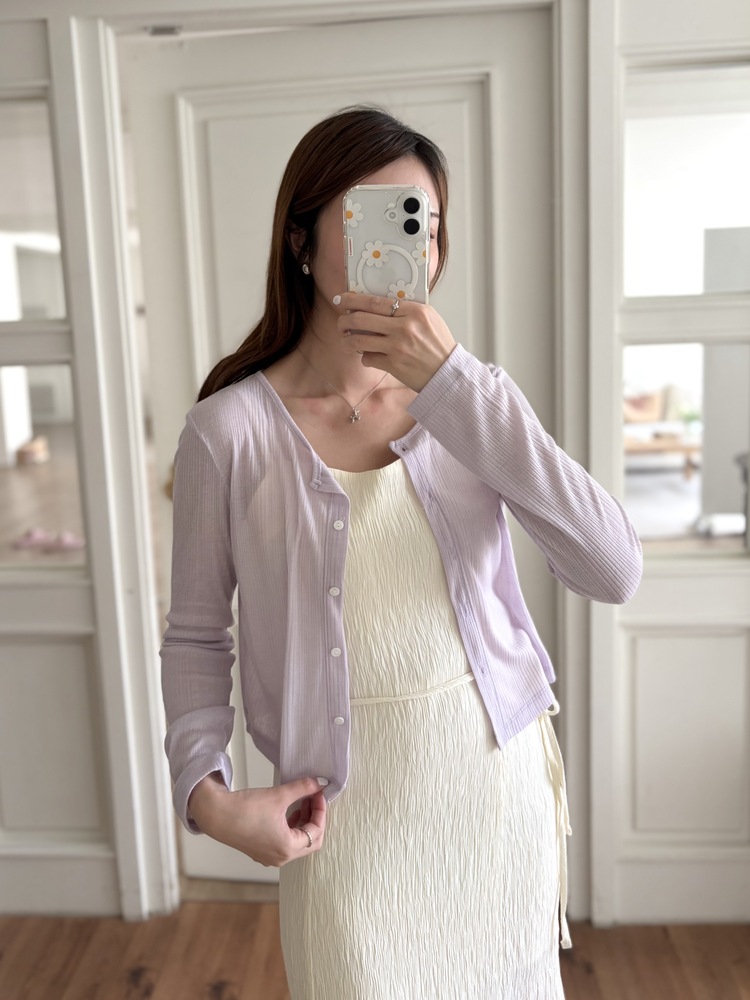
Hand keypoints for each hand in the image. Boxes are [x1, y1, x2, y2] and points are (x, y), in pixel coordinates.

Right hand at [188, 774, 327, 866]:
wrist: (216, 814)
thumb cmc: (245, 809)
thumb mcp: (279, 795)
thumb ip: (303, 788)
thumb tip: (320, 783)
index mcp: (287, 848)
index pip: (317, 832)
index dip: (321, 810)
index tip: (319, 793)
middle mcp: (280, 858)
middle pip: (310, 840)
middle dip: (314, 817)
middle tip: (313, 797)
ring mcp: (270, 856)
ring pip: (297, 841)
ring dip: (303, 821)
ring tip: (302, 800)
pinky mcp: (261, 850)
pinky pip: (285, 841)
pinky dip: (291, 826)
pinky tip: (288, 809)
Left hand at [334, 292, 456, 391]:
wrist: (447, 371)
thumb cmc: (438, 344)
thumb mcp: (428, 318)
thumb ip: (406, 309)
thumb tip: (377, 304)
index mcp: (413, 311)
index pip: (375, 301)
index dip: (353, 299)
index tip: (341, 299)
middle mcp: (404, 327)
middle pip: (361, 318)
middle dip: (344, 320)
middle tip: (341, 322)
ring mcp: (397, 347)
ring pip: (358, 340)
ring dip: (347, 339)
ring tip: (347, 339)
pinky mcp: (393, 364)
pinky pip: (367, 358)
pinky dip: (365, 357)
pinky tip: (369, 355)